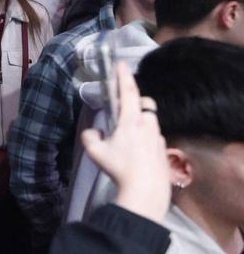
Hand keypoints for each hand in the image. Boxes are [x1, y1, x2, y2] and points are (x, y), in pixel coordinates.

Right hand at [82, 62, 169, 223]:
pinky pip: (153, 138)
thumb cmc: (120, 168)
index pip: (129, 92)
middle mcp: (147, 124)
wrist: (146, 189)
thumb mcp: (95, 152)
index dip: (124, 76)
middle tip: (124, 114)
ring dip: (140, 125)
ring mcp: (158, 137)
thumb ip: (90, 137)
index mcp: (131, 120)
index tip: (121, 64)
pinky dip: (145, 141)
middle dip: (136, 105)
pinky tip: (137, 155)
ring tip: (127, 140)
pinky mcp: (163, 149)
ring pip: (149, 122)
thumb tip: (93, 131)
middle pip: (144, 106)